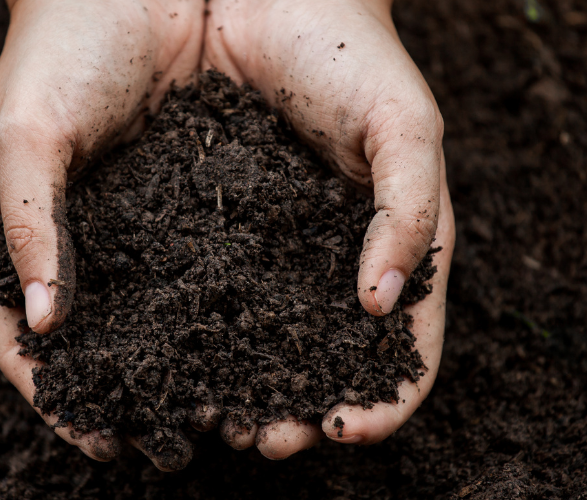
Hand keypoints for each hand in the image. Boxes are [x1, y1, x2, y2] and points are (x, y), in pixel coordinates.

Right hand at [0, 0, 202, 468]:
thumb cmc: (56, 48)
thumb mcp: (28, 131)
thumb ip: (32, 224)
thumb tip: (43, 324)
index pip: (15, 333)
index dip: (50, 393)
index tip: (94, 440)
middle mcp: (57, 238)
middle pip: (77, 337)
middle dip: (113, 392)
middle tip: (158, 444)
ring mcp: (113, 225)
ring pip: (133, 313)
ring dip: (163, 363)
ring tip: (203, 411)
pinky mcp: (167, 205)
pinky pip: (181, 270)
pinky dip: (200, 312)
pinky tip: (235, 343)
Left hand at [203, 0, 455, 457]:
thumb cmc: (358, 56)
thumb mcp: (407, 130)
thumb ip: (409, 214)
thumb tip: (381, 306)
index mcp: (395, 249)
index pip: (404, 350)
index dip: (383, 400)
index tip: (345, 427)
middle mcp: (335, 261)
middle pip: (327, 360)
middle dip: (301, 410)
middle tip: (265, 440)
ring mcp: (277, 247)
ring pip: (266, 338)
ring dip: (246, 387)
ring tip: (216, 418)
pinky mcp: (220, 224)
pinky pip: (212, 289)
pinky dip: (202, 333)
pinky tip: (177, 356)